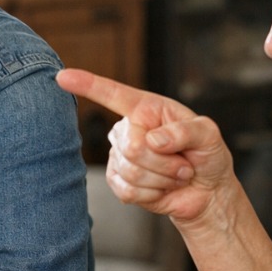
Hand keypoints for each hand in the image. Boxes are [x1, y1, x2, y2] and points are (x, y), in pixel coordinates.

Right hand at [56, 68, 236, 222]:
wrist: (206, 191)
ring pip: (132, 171)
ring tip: (176, 175)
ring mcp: (120, 155)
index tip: (62, 77)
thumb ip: (186, 131)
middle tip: (183, 164)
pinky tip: (162, 188)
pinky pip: (127, 191)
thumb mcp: (209, 135)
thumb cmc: (207, 156)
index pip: (113, 94)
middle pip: (133, 147)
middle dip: (165, 162)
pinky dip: (153, 194)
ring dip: (163, 179)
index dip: (88, 85)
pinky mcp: (118, 181)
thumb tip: (154, 140)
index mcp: (146, 108)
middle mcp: (129, 129)